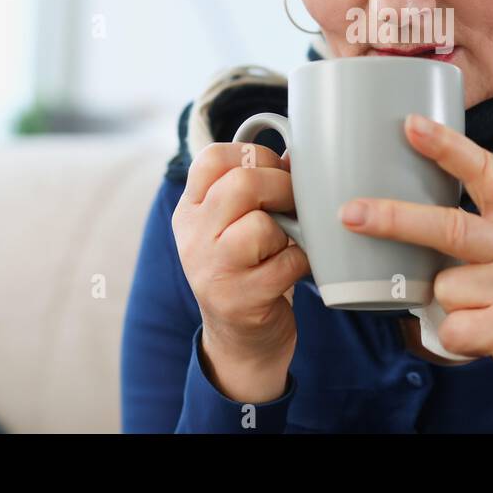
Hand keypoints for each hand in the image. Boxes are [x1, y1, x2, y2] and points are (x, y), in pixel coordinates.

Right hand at [173, 141, 310, 402]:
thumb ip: (254, 186)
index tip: (275, 171)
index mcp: (191, 208)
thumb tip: (299, 154)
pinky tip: (294, 269)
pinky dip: (302, 262)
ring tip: (287, 243)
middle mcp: (193, 236)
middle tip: (294, 203)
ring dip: (288, 231)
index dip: (255, 154)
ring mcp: (212, 270)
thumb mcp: (234, 223)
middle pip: (241, 184)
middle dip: (282, 187)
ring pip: (261, 225)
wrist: (239, 339)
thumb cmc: (248, 267)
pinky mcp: (239, 301)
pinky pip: (286, 263)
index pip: (211, 157)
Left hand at [337, 114, 492, 402]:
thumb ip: (482, 227)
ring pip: (444, 288)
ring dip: (451, 306)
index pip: (485, 171)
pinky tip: (490, 338)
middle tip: (350, 213)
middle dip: (395, 219)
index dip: (447, 146)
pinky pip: (453, 330)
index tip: (410, 124)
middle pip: (449, 227)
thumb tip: (411, 216)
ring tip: (486, 313)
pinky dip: (459, 340)